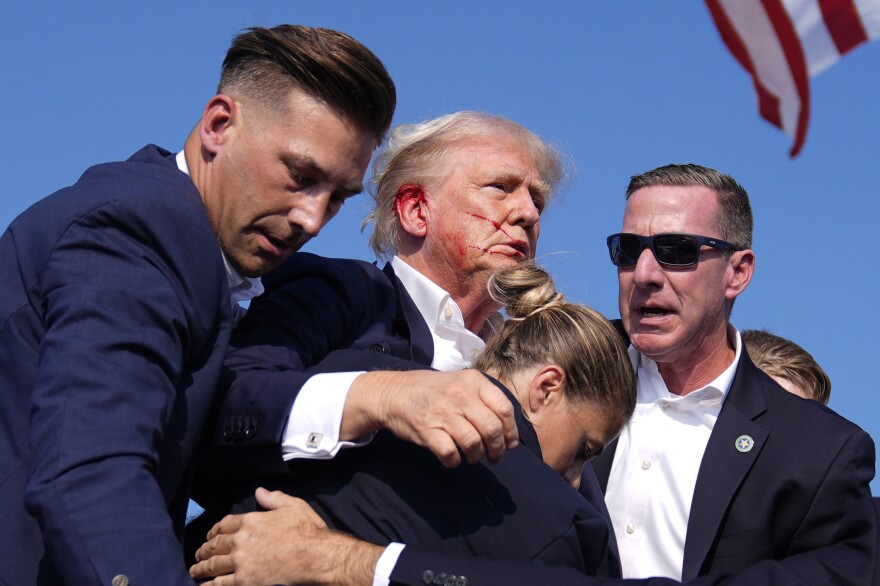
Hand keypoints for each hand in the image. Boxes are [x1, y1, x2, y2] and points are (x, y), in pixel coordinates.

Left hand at [190, 487, 341, 584]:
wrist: (316, 556)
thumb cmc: (308, 531)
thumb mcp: (293, 506)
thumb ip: (273, 498)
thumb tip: (260, 491)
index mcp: (251, 520)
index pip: (225, 524)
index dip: (214, 530)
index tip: (210, 535)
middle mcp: (241, 540)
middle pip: (215, 545)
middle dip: (204, 549)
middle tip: (199, 554)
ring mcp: (241, 562)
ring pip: (213, 564)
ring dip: (201, 568)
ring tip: (194, 570)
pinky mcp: (244, 581)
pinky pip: (220, 584)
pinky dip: (209, 585)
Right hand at [342, 369, 518, 466]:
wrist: (393, 393)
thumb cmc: (432, 391)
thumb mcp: (460, 382)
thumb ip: (483, 399)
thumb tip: (507, 429)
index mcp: (473, 381)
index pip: (504, 409)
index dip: (511, 431)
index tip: (510, 443)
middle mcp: (461, 395)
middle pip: (492, 429)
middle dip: (497, 449)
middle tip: (494, 456)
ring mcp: (443, 413)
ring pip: (474, 443)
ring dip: (477, 457)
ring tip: (473, 458)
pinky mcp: (427, 430)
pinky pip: (450, 454)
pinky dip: (455, 462)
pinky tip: (453, 459)